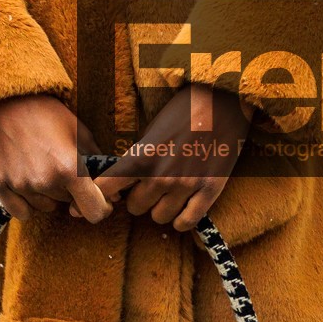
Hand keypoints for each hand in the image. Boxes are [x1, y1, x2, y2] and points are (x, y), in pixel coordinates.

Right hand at [0, 95, 110, 222]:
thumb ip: (97, 163)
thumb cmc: (47, 113)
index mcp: (70, 169)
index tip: (99, 199)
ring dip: (49, 195)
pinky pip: (21, 212)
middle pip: (69, 205)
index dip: (101, 207)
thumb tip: (115, 192)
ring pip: (46, 207)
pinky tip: (27, 182)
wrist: (5, 99)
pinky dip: (27, 203)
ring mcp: (20, 185)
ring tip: (42, 167)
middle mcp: (45, 181)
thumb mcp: (80, 131)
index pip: (95, 211)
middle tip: (62, 167)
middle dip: (71, 191)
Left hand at [98, 83, 249, 231]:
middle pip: (135, 208)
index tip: (100, 199)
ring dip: (160, 208)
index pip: (105, 188)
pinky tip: (181, 210)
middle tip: (147, 188)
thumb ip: (137, 158)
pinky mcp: (210, 189)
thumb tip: (122, 183)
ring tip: (167, 195)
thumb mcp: (151, 130)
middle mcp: (161, 175)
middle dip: (138, 199)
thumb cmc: (183, 111)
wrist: (222, 100)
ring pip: (159, 217)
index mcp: (141, 157)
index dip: (100, 196)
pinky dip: (181, 219)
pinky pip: (187, 221)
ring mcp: (186, 185)